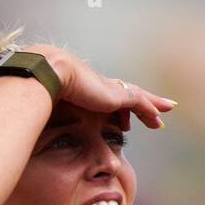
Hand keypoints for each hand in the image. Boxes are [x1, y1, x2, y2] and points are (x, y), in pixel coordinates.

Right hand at [34, 46, 174, 130]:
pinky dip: (150, 109)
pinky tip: (159, 118)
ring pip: (137, 96)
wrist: (46, 75)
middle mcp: (99, 86)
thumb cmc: (39, 92)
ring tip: (167, 109)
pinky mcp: (115, 95)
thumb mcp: (46, 108)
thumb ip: (47, 117)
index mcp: (85, 88)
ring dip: (153, 104)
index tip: (125, 116)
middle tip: (158, 107)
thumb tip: (37, 129)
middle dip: (142, 100)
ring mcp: (108, 89)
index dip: (118, 106)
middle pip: (126, 93)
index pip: (106, 96)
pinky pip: (139, 103)